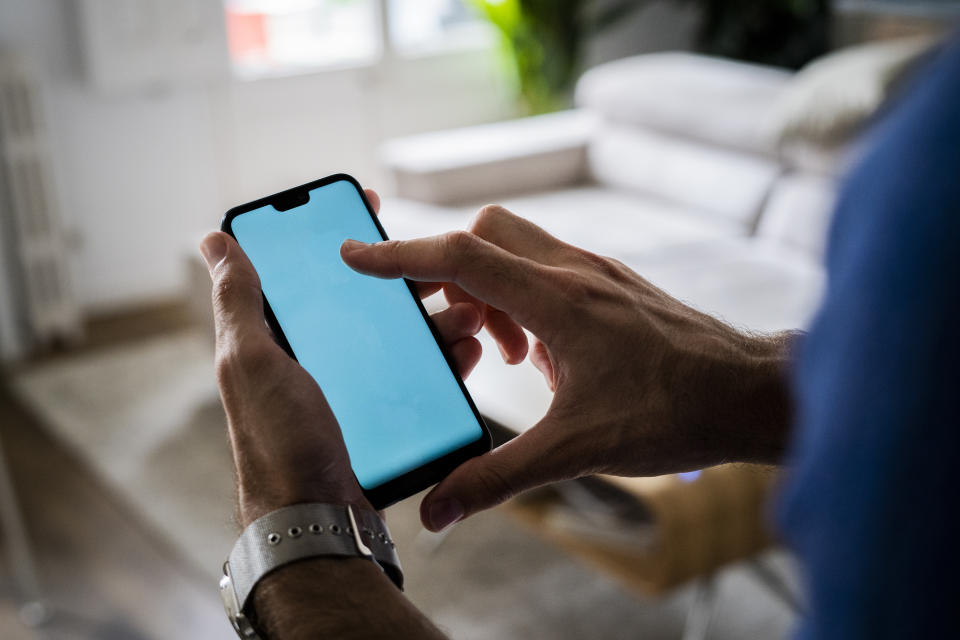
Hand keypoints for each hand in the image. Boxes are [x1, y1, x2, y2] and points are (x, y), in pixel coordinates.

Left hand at [201, 189, 484, 525]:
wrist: (319, 521)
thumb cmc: (279, 443)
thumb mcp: (252, 363)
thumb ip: (239, 301)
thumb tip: (214, 241)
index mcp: (280, 341)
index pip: (310, 272)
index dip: (337, 235)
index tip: (373, 208)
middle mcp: (316, 361)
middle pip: (366, 304)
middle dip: (407, 281)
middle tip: (440, 269)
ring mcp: (352, 390)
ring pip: (401, 339)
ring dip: (436, 320)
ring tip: (467, 312)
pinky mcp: (383, 417)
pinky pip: (419, 377)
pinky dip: (444, 361)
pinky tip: (466, 352)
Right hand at [341, 205, 792, 531]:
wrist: (751, 393)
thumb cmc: (674, 412)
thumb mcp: (576, 450)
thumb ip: (497, 477)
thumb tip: (438, 511)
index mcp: (558, 300)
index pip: (461, 256)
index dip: (399, 254)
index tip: (354, 252)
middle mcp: (575, 271)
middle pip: (486, 233)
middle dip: (448, 268)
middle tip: (445, 323)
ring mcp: (599, 273)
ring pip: (519, 248)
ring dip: (490, 287)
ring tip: (501, 352)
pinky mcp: (614, 285)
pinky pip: (550, 269)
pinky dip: (524, 298)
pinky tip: (541, 356)